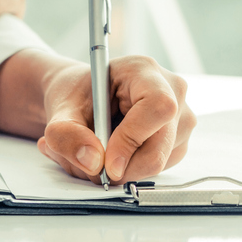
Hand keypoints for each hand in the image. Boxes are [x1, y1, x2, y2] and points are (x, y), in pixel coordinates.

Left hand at [30, 55, 194, 184]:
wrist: (83, 98)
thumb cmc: (78, 95)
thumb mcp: (61, 111)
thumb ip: (67, 135)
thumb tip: (93, 162)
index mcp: (143, 70)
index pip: (157, 106)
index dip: (133, 138)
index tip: (107, 162)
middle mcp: (171, 91)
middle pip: (161, 144)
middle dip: (125, 166)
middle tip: (94, 167)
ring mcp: (180, 117)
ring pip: (160, 161)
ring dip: (124, 170)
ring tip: (97, 153)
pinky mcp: (178, 140)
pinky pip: (159, 168)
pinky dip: (131, 171)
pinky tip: (114, 154)